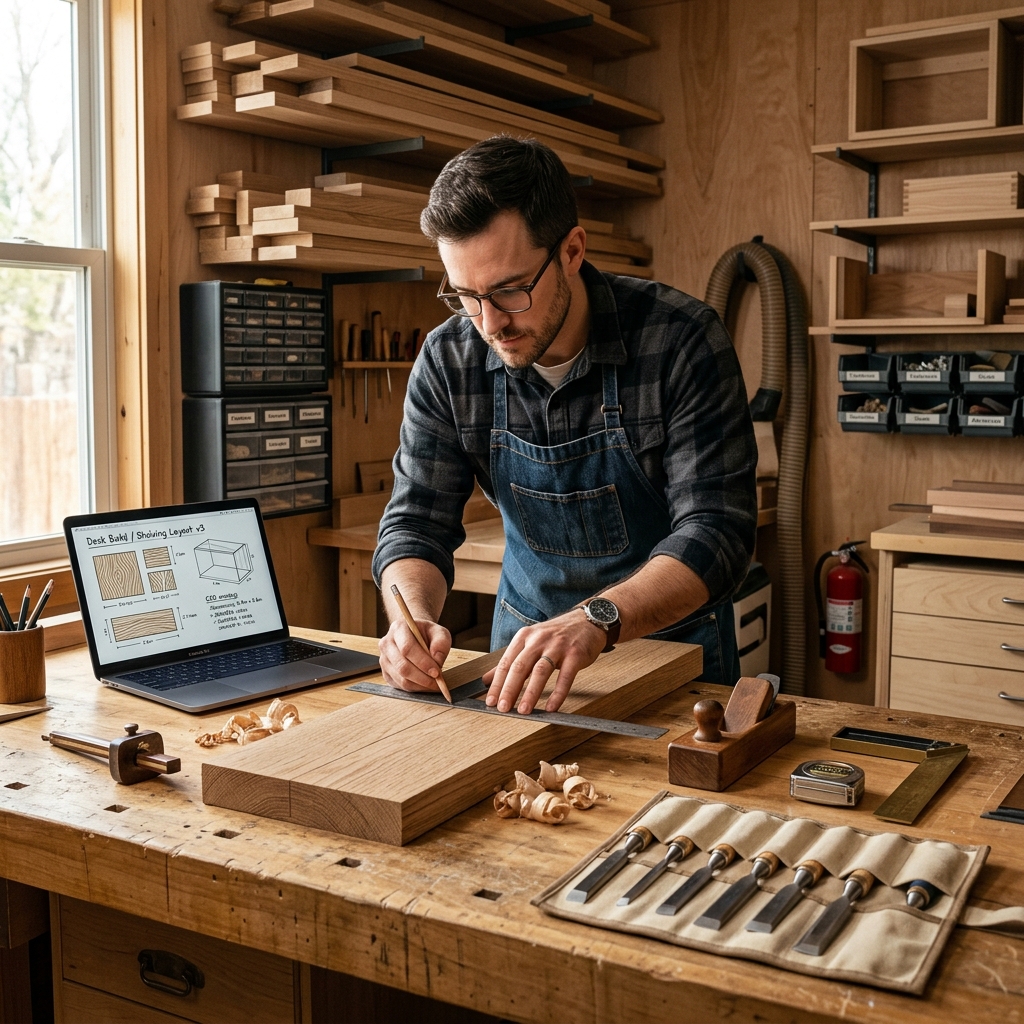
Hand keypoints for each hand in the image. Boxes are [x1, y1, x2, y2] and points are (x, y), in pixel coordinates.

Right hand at [378, 617, 451, 692]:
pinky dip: (415, 688)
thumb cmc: (427, 633)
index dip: (423, 662)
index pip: (407, 648)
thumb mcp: (439, 632)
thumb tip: (437, 660)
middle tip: (437, 681)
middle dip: (422, 677)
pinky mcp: (386, 673)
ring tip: (434, 683)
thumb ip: (441, 643)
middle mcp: (387, 644)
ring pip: (401, 679)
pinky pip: (400, 686)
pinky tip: (425, 684)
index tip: (437, 671)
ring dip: (420, 685)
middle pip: (402, 666)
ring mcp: (384, 660)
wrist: (415, 635)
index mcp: (398, 628)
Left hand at [484, 608, 605, 713]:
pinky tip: (551, 707)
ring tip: (524, 710)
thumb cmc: (557, 635)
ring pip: (540, 671)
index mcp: (524, 637)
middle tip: (503, 708)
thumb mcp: (530, 642)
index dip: (497, 683)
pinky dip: (558, 693)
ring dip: (531, 693)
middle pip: (520, 666)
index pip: (506, 662)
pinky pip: (565, 676)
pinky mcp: (575, 654)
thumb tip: (486, 680)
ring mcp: (558, 646)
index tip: (490, 701)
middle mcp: (539, 640)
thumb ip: (510, 661)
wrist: (587, 621)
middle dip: (509, 689)